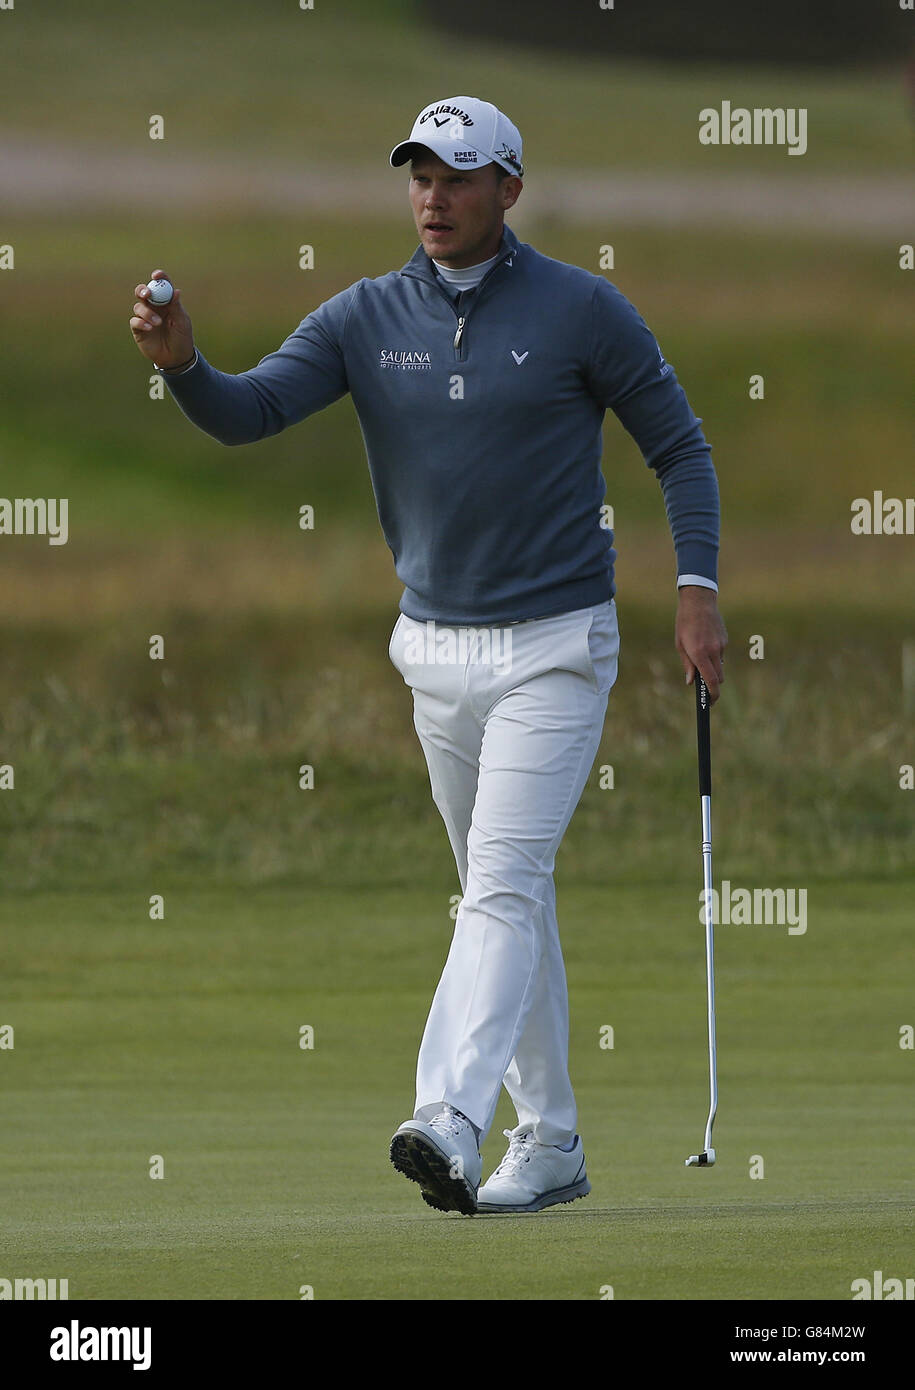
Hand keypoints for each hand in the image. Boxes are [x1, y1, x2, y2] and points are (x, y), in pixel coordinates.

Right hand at [129, 269, 194, 368]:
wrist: (176, 359)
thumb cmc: (182, 338)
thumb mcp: (182, 323)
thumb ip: (177, 307)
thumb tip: (176, 291)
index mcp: (167, 302)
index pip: (161, 286)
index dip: (158, 278)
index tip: (157, 275)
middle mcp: (154, 307)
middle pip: (143, 292)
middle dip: (143, 290)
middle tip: (147, 294)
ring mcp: (145, 318)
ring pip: (138, 307)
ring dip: (147, 313)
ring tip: (158, 323)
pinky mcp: (139, 329)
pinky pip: (135, 321)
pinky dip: (141, 322)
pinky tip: (150, 328)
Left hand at [675, 586, 727, 702]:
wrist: (699, 602)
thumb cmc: (685, 624)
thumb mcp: (680, 645)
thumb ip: (687, 664)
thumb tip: (691, 682)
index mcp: (698, 653)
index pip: (710, 680)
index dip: (713, 694)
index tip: (711, 703)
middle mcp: (712, 651)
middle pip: (719, 677)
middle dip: (714, 685)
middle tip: (705, 688)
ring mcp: (721, 645)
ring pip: (721, 667)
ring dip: (714, 670)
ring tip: (701, 660)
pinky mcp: (725, 640)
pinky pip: (721, 654)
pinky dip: (715, 656)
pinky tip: (706, 644)